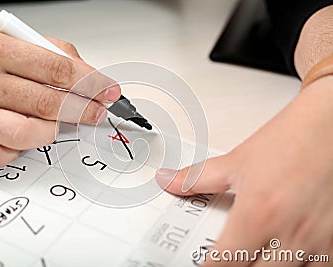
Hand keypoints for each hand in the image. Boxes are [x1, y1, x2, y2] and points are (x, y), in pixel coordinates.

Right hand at [0, 28, 119, 170]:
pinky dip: (15, 152)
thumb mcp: (11, 40)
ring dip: (52, 131)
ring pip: (26, 135)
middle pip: (48, 104)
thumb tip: (88, 77)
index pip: (57, 70)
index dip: (91, 83)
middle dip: (83, 110)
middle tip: (96, 111)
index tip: (108, 91)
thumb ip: (52, 54)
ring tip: (57, 123)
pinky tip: (21, 140)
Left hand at [155, 77, 332, 265]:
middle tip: (225, 255)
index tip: (199, 265)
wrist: (330, 123)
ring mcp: (318, 243)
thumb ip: (195, 178)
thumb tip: (168, 181)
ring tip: (252, 254)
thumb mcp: (236, 161)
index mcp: (258, 215)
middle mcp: (289, 235)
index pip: (222, 265)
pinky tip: (282, 255)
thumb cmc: (291, 139)